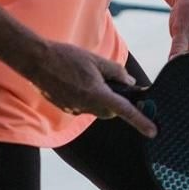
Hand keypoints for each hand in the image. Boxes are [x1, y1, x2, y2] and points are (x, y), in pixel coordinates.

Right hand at [27, 42, 157, 137]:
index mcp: (97, 93)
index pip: (124, 110)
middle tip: (111, 83)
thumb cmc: (66, 57)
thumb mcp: (96, 60)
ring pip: (95, 109)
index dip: (141, 121)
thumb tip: (129, 82)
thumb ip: (116, 72)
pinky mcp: (65, 108)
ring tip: (87, 77)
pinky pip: (81, 106)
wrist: (36, 61)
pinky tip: (74, 82)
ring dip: (98, 98)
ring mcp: (73, 109)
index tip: (152, 132)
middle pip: (109, 112)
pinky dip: (84, 97)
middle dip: (114, 102)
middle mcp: (86, 105)